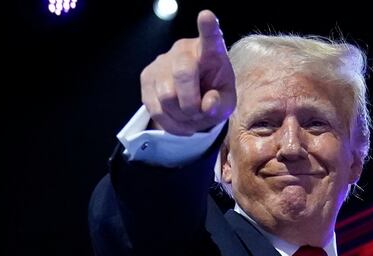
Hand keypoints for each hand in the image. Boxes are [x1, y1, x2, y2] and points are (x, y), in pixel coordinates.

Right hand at [139, 10, 234, 134]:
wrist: (193, 99)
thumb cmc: (214, 94)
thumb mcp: (226, 102)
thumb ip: (221, 105)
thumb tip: (207, 104)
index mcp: (211, 52)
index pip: (210, 39)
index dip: (208, 28)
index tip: (207, 16)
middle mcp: (184, 50)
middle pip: (183, 75)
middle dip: (192, 103)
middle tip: (199, 113)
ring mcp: (162, 61)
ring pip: (166, 96)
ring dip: (181, 116)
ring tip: (190, 117)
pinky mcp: (146, 76)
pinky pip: (155, 107)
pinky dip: (170, 123)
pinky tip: (179, 120)